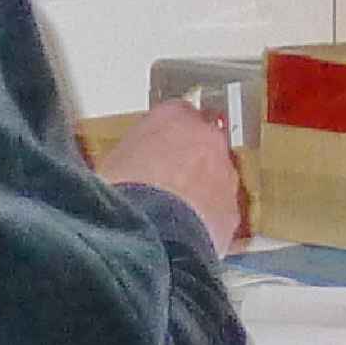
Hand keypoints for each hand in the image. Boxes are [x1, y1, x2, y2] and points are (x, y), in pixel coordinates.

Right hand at [97, 100, 242, 252]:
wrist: (150, 230)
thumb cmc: (125, 192)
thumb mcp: (113, 159)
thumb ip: (132, 152)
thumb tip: (124, 165)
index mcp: (172, 116)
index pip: (176, 113)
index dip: (166, 136)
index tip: (157, 149)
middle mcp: (205, 137)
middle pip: (203, 143)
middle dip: (190, 160)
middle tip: (166, 181)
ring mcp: (225, 172)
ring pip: (217, 176)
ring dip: (202, 189)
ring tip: (174, 212)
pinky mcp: (232, 207)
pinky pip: (222, 209)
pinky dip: (209, 218)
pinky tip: (187, 230)